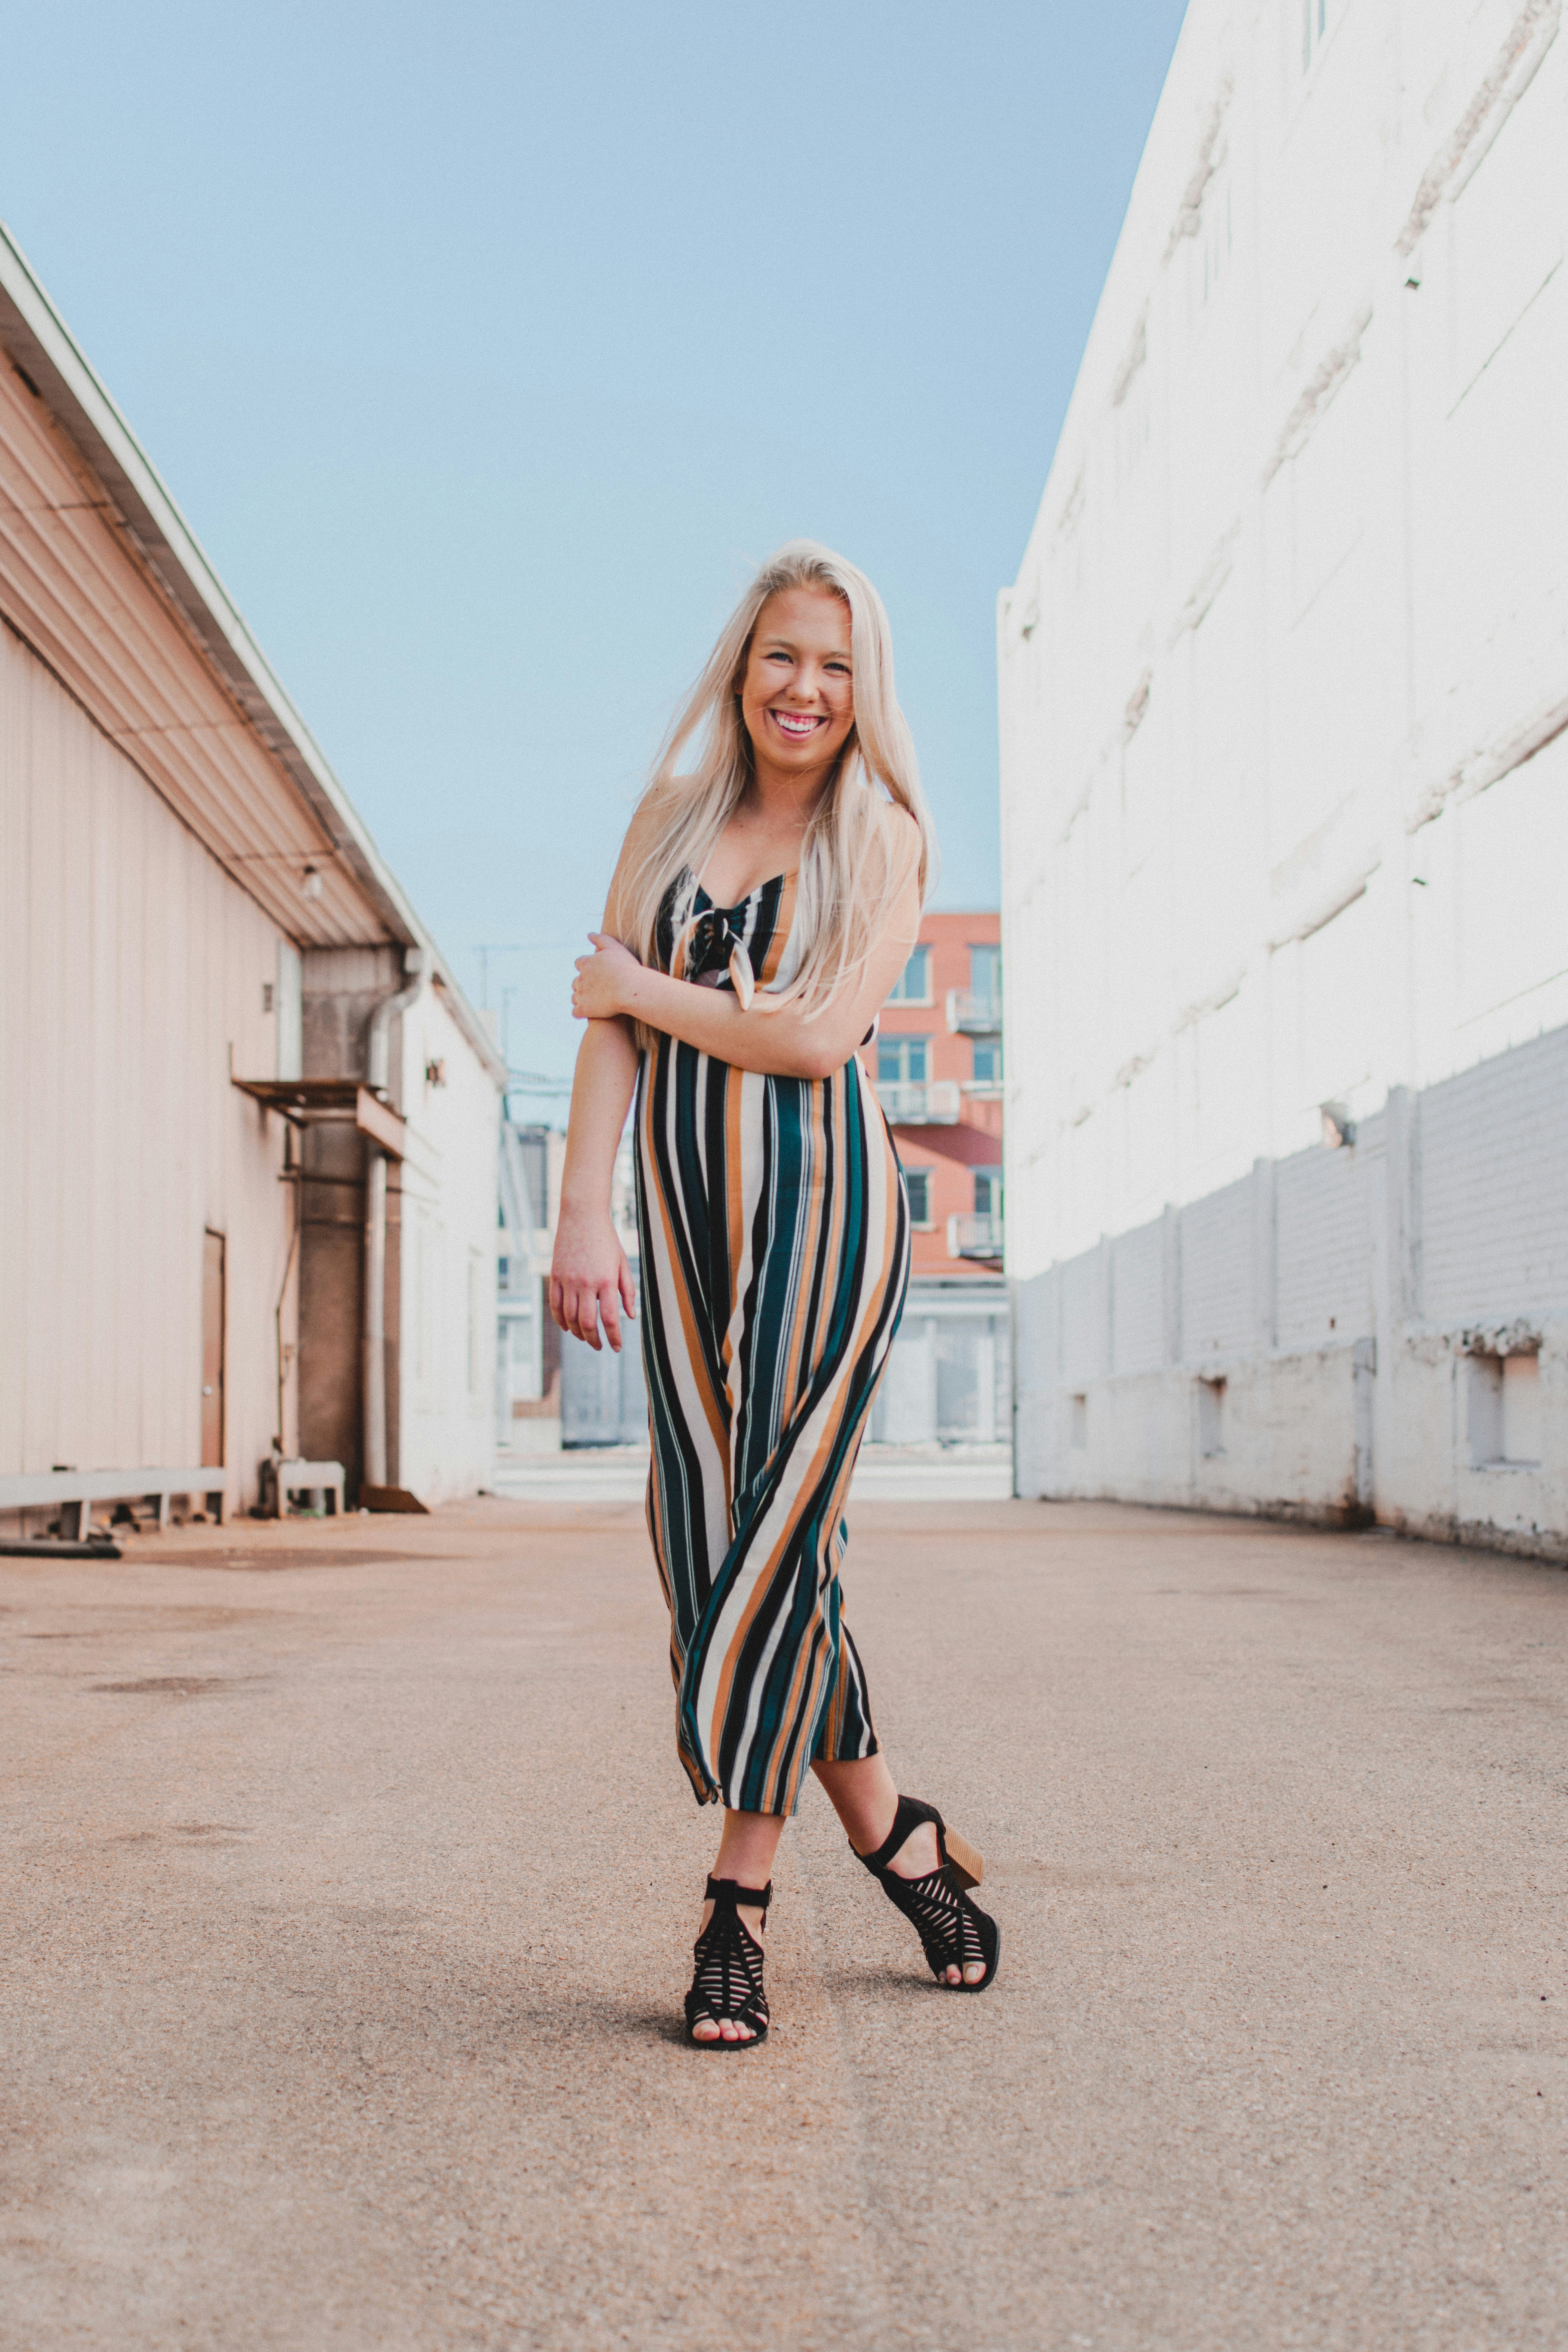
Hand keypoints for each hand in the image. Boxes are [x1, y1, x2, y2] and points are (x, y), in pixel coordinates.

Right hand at [549, 1208, 636, 1351]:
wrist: (582, 1216)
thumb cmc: (606, 1240)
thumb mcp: (621, 1264)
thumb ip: (627, 1291)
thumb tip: (630, 1316)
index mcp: (606, 1281)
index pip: (609, 1318)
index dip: (613, 1337)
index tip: (616, 1348)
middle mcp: (586, 1283)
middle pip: (587, 1323)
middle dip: (594, 1340)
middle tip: (599, 1346)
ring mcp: (568, 1280)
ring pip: (569, 1317)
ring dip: (577, 1332)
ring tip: (585, 1337)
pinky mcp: (555, 1276)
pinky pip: (555, 1305)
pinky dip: (560, 1320)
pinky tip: (567, 1327)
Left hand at [572, 933, 641, 1021]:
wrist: (630, 989)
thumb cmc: (626, 968)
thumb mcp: (615, 948)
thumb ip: (601, 939)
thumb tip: (589, 935)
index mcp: (586, 963)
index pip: (580, 963)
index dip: (587, 968)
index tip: (596, 972)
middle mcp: (580, 978)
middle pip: (576, 981)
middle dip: (583, 984)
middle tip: (598, 989)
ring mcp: (581, 994)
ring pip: (575, 997)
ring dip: (581, 999)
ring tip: (594, 1002)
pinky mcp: (584, 1009)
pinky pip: (577, 1012)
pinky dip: (581, 1012)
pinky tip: (589, 1012)